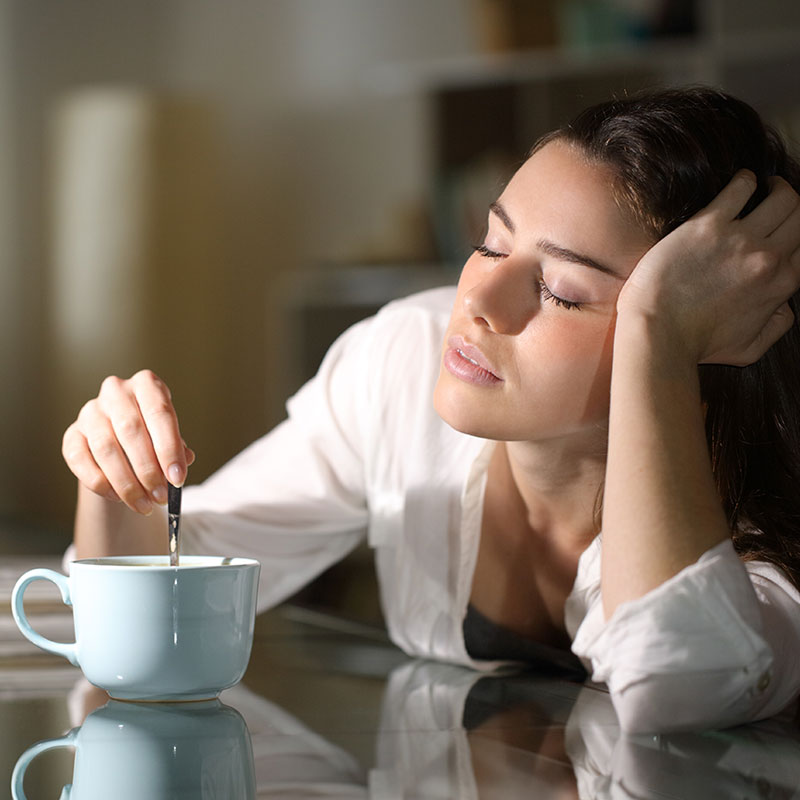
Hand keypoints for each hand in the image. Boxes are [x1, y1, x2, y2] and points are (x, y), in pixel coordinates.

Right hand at [62, 370, 194, 514]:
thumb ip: (177, 448)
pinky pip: (81, 461)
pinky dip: (101, 483)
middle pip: (131, 430)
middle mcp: (116, 392)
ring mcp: (90, 412)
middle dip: (148, 469)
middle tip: (160, 496)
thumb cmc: (153, 435)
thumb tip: (183, 463)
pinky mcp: (71, 435)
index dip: (169, 449)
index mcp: (146, 385)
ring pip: (106, 448)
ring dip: (127, 483)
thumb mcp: (169, 436)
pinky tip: (118, 498)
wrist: (123, 442)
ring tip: (144, 504)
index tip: (177, 478)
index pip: (159, 413)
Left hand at [617, 171, 799, 365]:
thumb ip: (776, 326)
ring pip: (783, 198)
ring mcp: (740, 239)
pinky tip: (742, 181)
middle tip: (778, 198)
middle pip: (799, 217)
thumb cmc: (696, 345)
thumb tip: (785, 306)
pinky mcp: (709, 224)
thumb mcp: (750, 349)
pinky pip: (741, 187)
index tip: (783, 231)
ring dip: (778, 187)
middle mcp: (768, 259)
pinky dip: (747, 180)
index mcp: (781, 285)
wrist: (658, 332)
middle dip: (792, 206)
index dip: (795, 238)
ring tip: (766, 185)